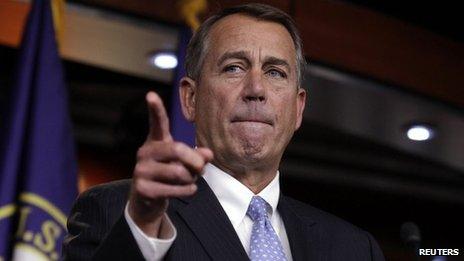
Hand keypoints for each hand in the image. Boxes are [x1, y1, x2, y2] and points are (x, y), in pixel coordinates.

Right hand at [128, 91, 212, 236]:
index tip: (151, 95)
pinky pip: (176, 189)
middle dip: (196, 161)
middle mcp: (145, 152)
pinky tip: (185, 190)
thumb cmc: (169, 176)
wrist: (147, 201)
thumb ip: (197, 156)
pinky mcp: (143, 189)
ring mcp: (141, 171)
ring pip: (179, 173)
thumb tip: (209, 155)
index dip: (155, 109)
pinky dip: (188, 191)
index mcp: (156, 141)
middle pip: (178, 150)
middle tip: (203, 169)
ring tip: (188, 181)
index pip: (157, 123)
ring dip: (191, 179)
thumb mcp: (184, 163)